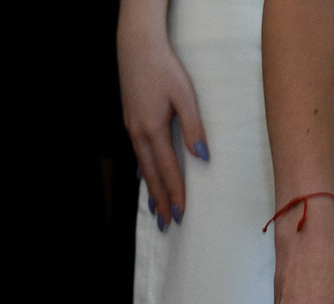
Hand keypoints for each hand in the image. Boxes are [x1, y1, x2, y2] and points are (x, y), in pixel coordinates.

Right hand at [118, 2, 206, 228]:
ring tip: (155, 211)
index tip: (180, 214)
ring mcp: (132, 130)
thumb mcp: (185, 96)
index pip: (167, 170)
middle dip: (160, 201)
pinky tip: (145, 180)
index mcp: (153, 130)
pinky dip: (143, 173)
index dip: (174, 193)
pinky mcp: (131, 123)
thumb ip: (194, 127)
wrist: (137, 49)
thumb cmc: (164, 68)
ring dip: (150, 191)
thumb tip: (202, 157)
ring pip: (142, 168)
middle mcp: (138, 135)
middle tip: (166, 224)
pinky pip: (137, 156)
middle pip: (151, 176)